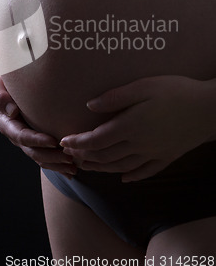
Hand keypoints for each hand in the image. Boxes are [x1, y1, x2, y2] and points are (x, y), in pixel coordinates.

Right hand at [0, 75, 77, 178]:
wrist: (4, 84)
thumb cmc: (1, 83)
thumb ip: (0, 96)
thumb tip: (12, 111)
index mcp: (7, 124)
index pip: (22, 136)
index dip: (37, 140)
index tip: (53, 141)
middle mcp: (16, 135)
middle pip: (33, 152)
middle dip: (51, 157)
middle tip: (69, 158)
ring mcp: (25, 139)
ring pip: (40, 158)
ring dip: (56, 164)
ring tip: (73, 168)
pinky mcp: (34, 140)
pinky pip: (44, 155)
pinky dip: (56, 164)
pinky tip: (70, 169)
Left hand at [59, 75, 213, 181]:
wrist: (209, 109)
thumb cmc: (176, 92)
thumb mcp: (143, 87)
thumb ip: (115, 97)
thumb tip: (89, 106)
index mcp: (130, 126)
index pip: (96, 140)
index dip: (78, 143)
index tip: (64, 141)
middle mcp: (139, 145)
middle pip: (105, 156)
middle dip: (84, 156)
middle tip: (70, 154)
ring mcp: (153, 154)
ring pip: (120, 167)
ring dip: (100, 168)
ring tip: (87, 166)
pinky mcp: (166, 157)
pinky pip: (145, 172)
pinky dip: (131, 176)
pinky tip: (124, 178)